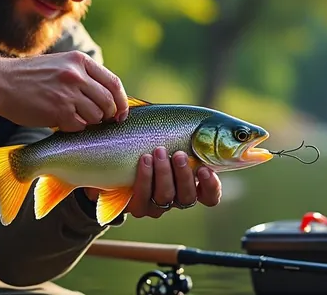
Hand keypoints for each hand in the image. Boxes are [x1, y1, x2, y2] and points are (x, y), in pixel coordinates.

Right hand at [0, 51, 128, 131]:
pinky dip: (75, 127)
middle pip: (108, 101)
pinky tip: (62, 121)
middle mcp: (77, 75)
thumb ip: (83, 76)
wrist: (0, 83)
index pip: (113, 83)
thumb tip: (108, 97)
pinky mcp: (59, 111)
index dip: (122, 101)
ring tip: (74, 117)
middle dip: (108, 115)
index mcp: (80, 61)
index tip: (121, 113)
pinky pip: (79, 126)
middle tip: (100, 120)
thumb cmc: (30, 77)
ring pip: (96, 115)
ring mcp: (69, 93)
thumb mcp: (61, 64)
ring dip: (89, 121)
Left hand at [85, 146, 222, 218]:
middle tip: (178, 154)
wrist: (115, 160)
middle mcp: (176, 198)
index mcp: (191, 184)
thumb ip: (184, 134)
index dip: (211, 186)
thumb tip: (197, 120)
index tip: (204, 169)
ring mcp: (157, 204)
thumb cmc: (149, 142)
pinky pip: (143, 199)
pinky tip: (144, 160)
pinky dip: (145, 178)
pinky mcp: (138, 206)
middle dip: (184, 175)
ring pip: (166, 197)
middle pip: (188, 197)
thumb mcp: (169, 137)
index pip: (210, 196)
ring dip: (164, 173)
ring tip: (158, 151)